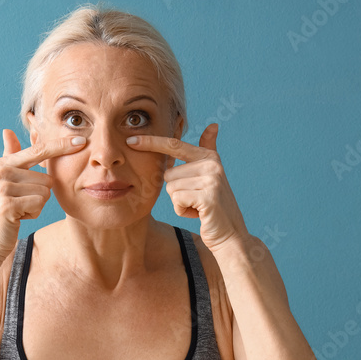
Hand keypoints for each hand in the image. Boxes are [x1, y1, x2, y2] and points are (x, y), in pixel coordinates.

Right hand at [0, 129, 85, 261]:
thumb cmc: (0, 211)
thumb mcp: (3, 181)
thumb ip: (10, 155)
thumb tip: (7, 130)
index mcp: (4, 163)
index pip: (39, 150)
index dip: (61, 145)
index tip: (82, 141)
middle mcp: (2, 171)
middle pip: (47, 178)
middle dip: (40, 194)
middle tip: (21, 203)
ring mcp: (4, 187)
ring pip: (45, 192)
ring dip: (36, 206)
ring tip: (19, 211)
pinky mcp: (8, 204)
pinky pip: (39, 204)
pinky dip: (33, 214)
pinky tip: (18, 217)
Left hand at [126, 123, 248, 250]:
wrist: (230, 235)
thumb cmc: (213, 207)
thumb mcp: (211, 176)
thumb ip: (208, 150)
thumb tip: (213, 125)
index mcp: (209, 157)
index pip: (174, 145)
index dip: (151, 142)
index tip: (130, 139)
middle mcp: (212, 164)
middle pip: (168, 174)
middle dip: (176, 192)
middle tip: (195, 201)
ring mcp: (211, 179)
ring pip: (170, 188)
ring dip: (179, 203)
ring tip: (198, 207)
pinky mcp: (208, 195)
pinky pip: (176, 200)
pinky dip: (182, 211)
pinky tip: (199, 214)